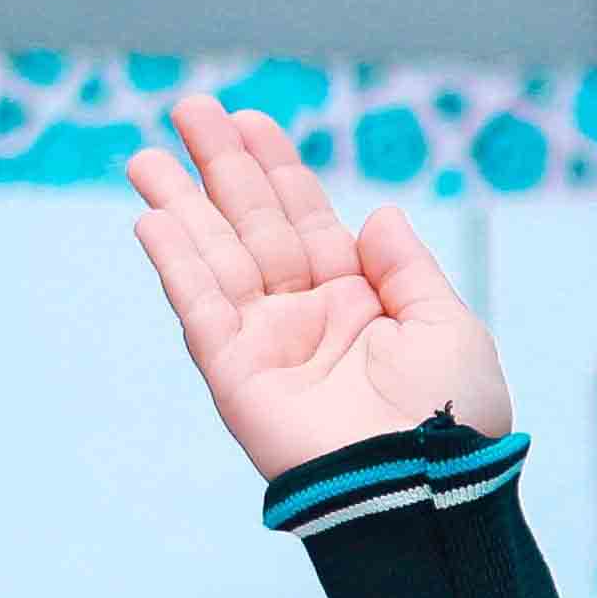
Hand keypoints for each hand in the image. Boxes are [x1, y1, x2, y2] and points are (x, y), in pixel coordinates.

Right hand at [119, 100, 514, 475]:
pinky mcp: (237, 378)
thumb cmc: (450, 417)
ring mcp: (268, 345)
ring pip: (216, 258)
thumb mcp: (447, 326)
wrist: (424, 490)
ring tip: (146, 157)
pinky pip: (201, 311)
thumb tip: (377, 214)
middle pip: (253, 224)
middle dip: (221, 166)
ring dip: (181, 206)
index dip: (278, 167)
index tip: (250, 119)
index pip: (307, 218)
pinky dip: (176, 266)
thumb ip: (407, 268)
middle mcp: (307, 315)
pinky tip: (153, 220)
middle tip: (189, 107)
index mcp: (360, 300)